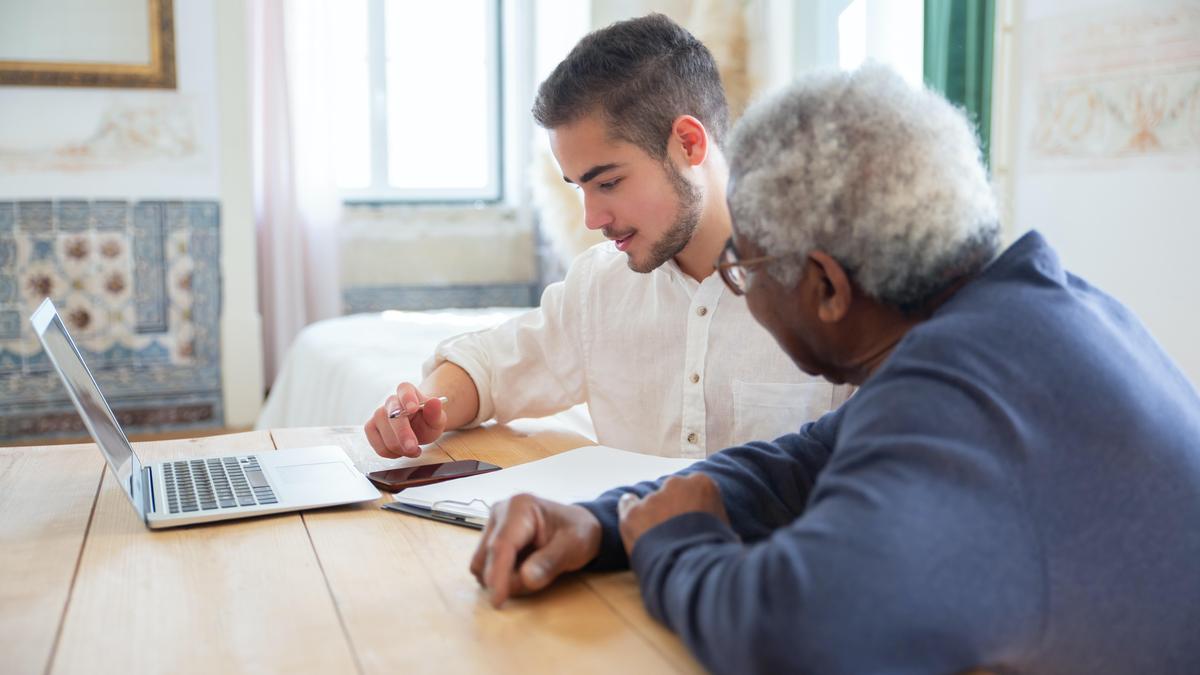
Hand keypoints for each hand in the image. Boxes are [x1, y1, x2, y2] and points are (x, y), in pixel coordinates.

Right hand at [363, 382, 446, 457]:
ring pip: (385, 435)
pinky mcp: (371, 428)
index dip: (407, 398)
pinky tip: (402, 451)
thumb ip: (435, 412)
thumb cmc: (426, 421)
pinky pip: (379, 446)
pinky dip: (392, 454)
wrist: (417, 428)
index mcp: (407, 392)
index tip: (413, 408)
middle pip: (392, 417)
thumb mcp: (437, 419)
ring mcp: (378, 414)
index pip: (404, 390)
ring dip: (401, 449)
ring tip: (414, 449)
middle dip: (403, 434)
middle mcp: (391, 401)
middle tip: (413, 447)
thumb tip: (434, 402)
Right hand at [470, 494, 601, 607]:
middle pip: (487, 557)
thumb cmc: (578, 532)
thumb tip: (526, 579)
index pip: (501, 545)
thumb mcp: (574, 547)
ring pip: (482, 564)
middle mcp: (500, 512)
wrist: (577, 526)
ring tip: (534, 572)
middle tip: (537, 580)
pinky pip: (485, 567)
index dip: (498, 575)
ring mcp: (492, 525)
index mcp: (520, 507)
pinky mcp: (489, 538)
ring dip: (503, 579)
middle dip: (506, 579)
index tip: (497, 601)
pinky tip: (523, 570)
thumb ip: (550, 562)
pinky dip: (501, 577)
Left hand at [618, 474, 728, 554]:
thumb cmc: (715, 551)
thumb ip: (716, 523)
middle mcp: (676, 484)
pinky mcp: (632, 513)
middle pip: (670, 492)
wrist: (692, 568)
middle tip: (674, 532)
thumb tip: (725, 535)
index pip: (694, 488)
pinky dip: (631, 518)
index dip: (692, 506)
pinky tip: (636, 531)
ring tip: (659, 543)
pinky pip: (627, 507)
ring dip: (653, 518)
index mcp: (703, 484)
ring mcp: (652, 498)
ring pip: (650, 503)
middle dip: (671, 508)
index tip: (691, 522)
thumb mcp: (726, 532)